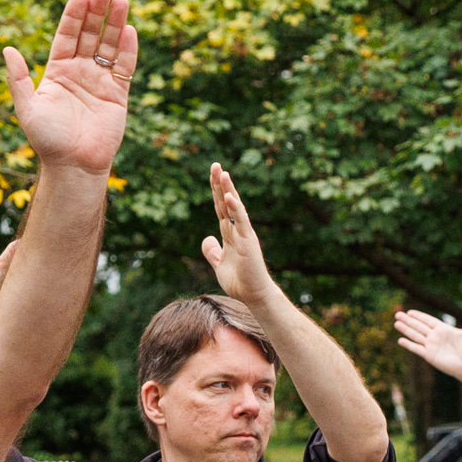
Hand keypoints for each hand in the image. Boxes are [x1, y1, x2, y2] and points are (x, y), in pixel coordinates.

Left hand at [3, 0, 135, 176]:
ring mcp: (100, 82)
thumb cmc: (47, 141)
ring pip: (109, 46)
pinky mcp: (118, 95)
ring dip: (116, 24)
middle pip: (90, 34)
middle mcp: (79, 72)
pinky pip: (124, 67)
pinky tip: (130, 30)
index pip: (66, 35)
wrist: (73, 166)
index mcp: (57, 71)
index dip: (74, 14)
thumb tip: (7, 49)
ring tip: (122, 0)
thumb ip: (19, 78)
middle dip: (97, 11)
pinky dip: (128, 49)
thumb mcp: (27, 108)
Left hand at [199, 163, 277, 307]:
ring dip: (228, 190)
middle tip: (215, 165)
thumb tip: (207, 238)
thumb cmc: (241, 282)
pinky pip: (240, 221)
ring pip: (234, 207)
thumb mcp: (220, 265)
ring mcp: (244, 234)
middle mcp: (238, 230)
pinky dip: (234, 208)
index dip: (216, 192)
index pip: (221, 208)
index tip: (212, 175)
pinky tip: (228, 195)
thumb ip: (212, 251)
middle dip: (220, 184)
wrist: (254, 296)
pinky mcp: (248, 241)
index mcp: (230, 234)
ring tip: (222, 172)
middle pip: (226, 203)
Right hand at [392, 301, 461, 384]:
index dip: (419, 316)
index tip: (409, 312)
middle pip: (419, 326)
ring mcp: (432, 346)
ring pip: (415, 335)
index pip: (428, 320)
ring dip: (406, 329)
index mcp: (444, 329)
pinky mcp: (430, 356)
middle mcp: (436, 337)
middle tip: (397, 314)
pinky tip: (400, 340)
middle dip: (408, 320)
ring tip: (396, 323)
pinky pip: (417, 349)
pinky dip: (409, 344)